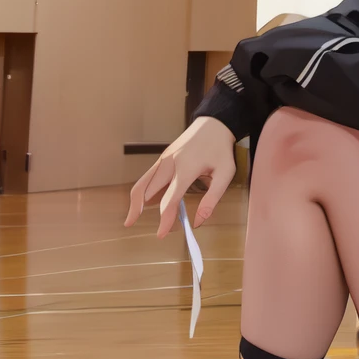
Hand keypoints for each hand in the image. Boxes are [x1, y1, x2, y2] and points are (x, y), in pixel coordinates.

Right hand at [126, 117, 236, 237]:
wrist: (213, 124)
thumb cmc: (221, 149)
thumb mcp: (226, 173)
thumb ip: (213, 198)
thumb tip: (199, 221)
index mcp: (186, 168)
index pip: (170, 200)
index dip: (165, 219)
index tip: (161, 234)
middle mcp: (169, 163)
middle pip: (147, 192)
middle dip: (141, 211)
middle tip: (144, 227)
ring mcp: (163, 159)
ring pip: (142, 183)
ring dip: (135, 201)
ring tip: (132, 218)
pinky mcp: (162, 158)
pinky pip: (148, 177)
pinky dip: (143, 191)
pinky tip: (146, 203)